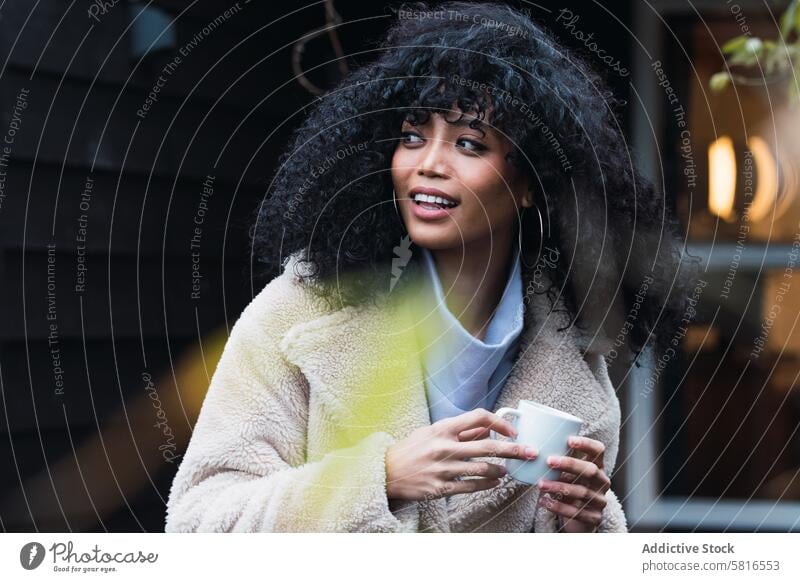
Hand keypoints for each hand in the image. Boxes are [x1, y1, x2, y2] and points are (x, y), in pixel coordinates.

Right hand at [385, 408, 539, 500]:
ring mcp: (444, 469)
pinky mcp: (441, 488)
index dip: (500, 422)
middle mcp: (445, 447)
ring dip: (501, 470)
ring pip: (484, 469)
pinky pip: (471, 487)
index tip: (512, 431)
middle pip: (489, 446)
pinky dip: (487, 485)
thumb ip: (459, 430)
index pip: (479, 417)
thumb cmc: (410, 449)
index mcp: (443, 428)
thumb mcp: (432, 432)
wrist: (385, 472)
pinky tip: (494, 483)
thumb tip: (486, 428)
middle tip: (530, 452)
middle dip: (514, 449)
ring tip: (507, 470)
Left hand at [535, 435, 610, 531]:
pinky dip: (558, 507)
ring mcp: (600, 501)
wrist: (580, 520)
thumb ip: (560, 462)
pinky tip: (544, 501)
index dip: (586, 444)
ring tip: (541, 484)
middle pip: (590, 471)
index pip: (599, 451)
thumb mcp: (568, 475)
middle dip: (570, 465)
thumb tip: (533, 448)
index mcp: (598, 467)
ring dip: (559, 487)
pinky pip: (576, 512)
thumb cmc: (570, 489)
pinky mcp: (594, 518)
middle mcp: (602, 482)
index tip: (569, 440)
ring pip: (581, 492)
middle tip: (549, 461)